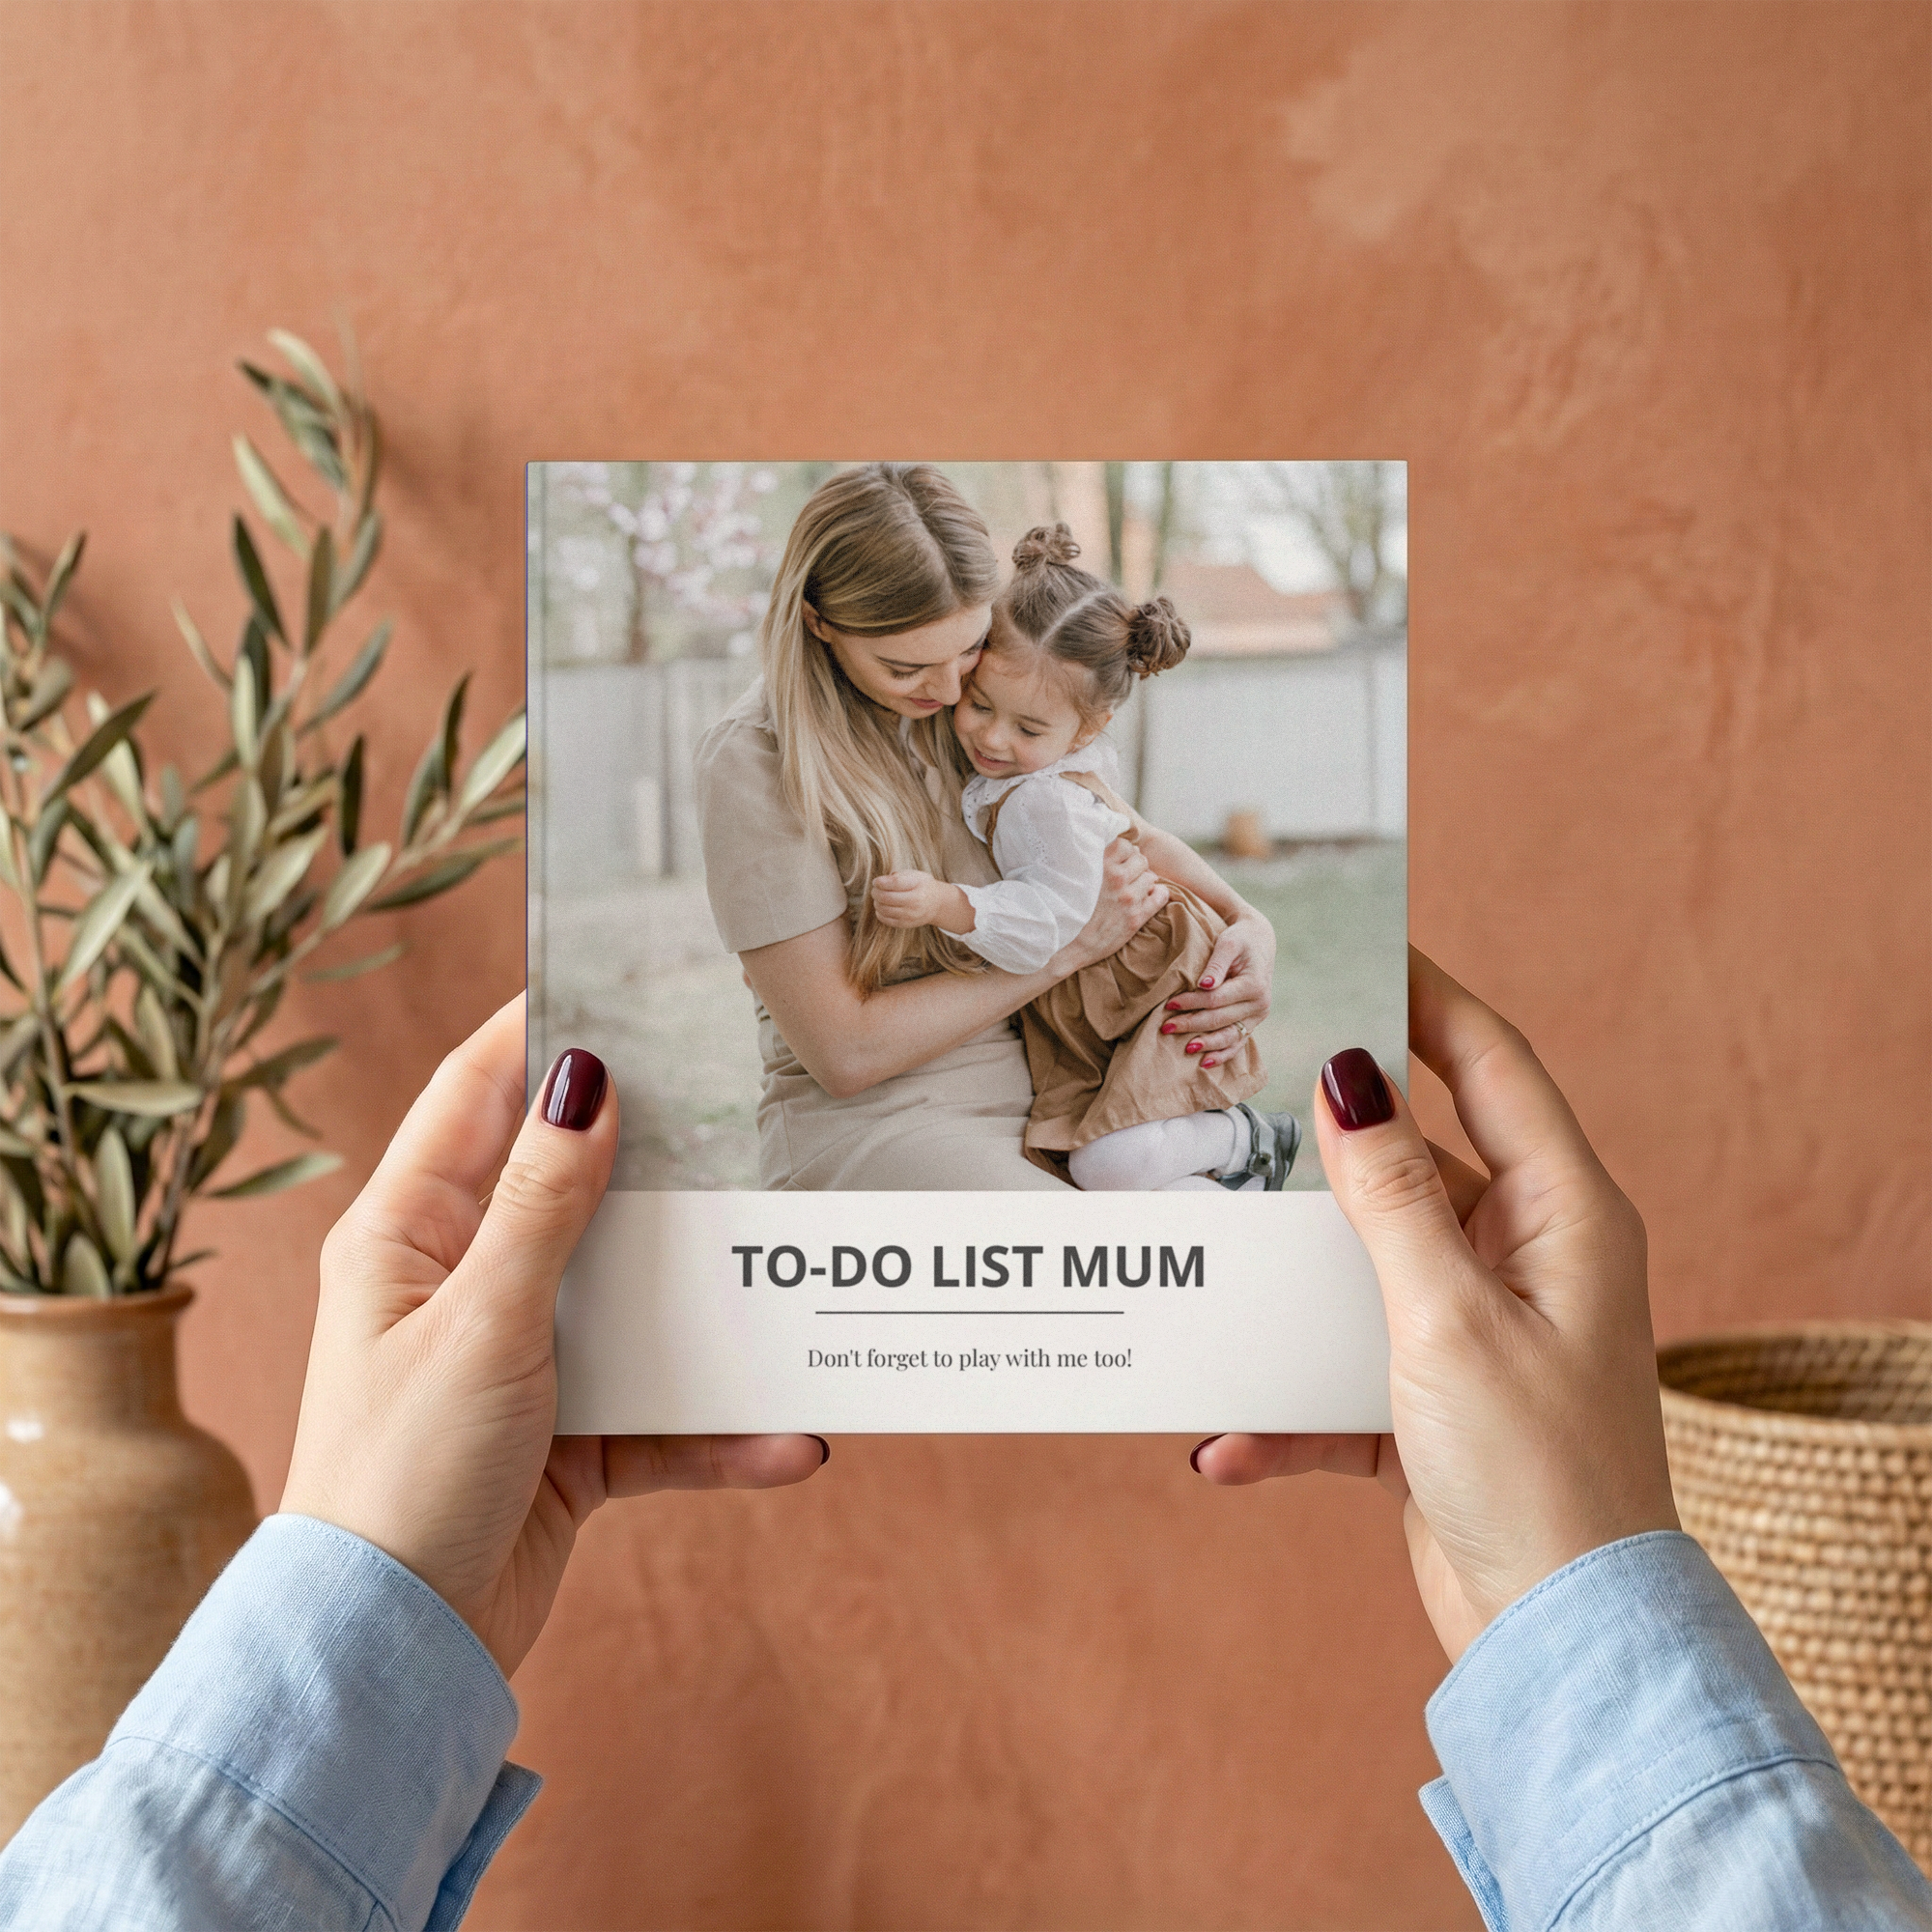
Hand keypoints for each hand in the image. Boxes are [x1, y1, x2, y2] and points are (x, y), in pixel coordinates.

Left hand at [279, 998, 825, 1676]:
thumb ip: (542, 1204)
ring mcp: (524, 1357)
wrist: (392, 1658)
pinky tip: (787, 1439)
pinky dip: (721, 1427)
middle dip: (661, 1153)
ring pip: (638, 1297)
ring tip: (792, 1272)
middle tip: (742, 1098)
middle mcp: (466, 1280)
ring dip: (712, 1304)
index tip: (617, 971)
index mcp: (410, 1233)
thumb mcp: (481, 1324)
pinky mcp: (572, 1436)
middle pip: (578, 1184)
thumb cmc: (400, 1478)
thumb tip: (583, 1076)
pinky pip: (663, 1411)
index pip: (476, 1092)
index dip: (541, 1025)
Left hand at [872, 869, 953, 930]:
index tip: (876, 881)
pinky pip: (885, 919)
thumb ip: (898, 876)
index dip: (880, 882)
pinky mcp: (905, 924)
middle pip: (886, 897)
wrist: (936, 904)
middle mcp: (915, 901)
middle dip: (876, 892)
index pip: (895, 883)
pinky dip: (880, 912)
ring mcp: (910, 915)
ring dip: (877, 902)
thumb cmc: (921, 885)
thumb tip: (880, 882)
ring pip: (883, 909)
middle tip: (875, 889)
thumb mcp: (914, 875)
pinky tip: (883, 906)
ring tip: (879, 897)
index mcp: (917, 885)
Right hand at [1053, 836, 1167, 972]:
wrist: (1066, 945)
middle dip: (1136, 866)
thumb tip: (1103, 846)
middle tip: (1128, 876)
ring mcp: (1128, 899)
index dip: (1124, 852)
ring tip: (1135, 889)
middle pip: (1141, 860)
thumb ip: (1089, 862)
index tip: (1120, 861)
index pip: (1125, 845)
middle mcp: (1116, 880)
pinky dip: (1158, 894)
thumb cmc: (1066, 909)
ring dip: (1145, 881)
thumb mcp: (1071, 878)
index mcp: (1100, 866)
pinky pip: (1160, 896)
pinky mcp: (1136, 918)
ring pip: (1151, 877)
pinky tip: (1149, 897)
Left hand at [1160, 908, 1274, 1064]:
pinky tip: (1205, 1063)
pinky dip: (1223, 1054)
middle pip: (1220, 1020)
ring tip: (1185, 1050)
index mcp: (1255, 985)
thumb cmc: (1240, 939)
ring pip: (1230, 1036)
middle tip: (1166, 1028)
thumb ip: (1216, 964)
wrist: (1259, 941)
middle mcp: (1260, 1004)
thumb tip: (1203, 985)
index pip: (1216, 999)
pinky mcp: (1253, 1022)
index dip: (1192, 1003)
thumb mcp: (1228, 943)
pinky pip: (1238, 1042)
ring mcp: (1258, 1016)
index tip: (1169, 1004)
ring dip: (1207, 1045)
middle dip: (1192, 1025)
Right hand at [1192, 950, 1677, 1662]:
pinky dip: (1285, 1403)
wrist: (1558, 1643)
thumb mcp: (1447, 1318)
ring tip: (1207, 1264)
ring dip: (1288, 1284)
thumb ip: (1389, 1195)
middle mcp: (1526, 1257)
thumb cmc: (1536, 1473)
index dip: (1428, 995)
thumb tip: (1347, 1073)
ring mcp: (1479, 1328)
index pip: (1493, 1063)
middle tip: (1240, 1080)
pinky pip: (1341, 1372)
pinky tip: (1227, 1440)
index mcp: (1562, 1215)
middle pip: (1414, 1157)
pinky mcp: (1434, 1401)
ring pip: (1363, 1264)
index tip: (1360, 939)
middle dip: (1326, 1134)